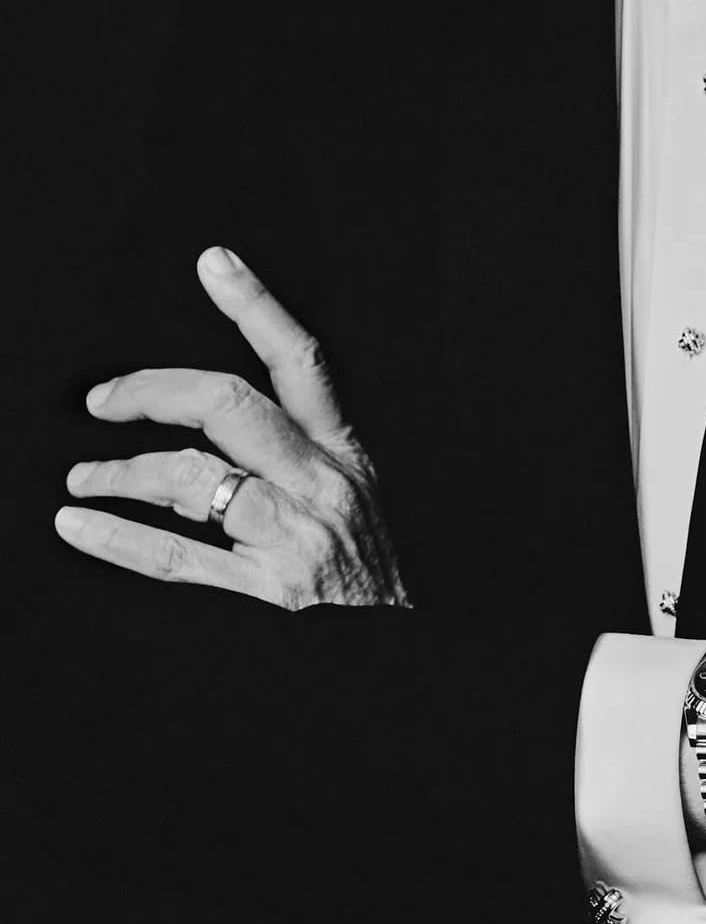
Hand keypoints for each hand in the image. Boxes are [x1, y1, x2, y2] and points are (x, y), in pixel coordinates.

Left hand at [55, 247, 409, 610]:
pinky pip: (176, 557)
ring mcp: (293, 539)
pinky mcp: (268, 596)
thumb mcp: (360, 499)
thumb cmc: (373, 578)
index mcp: (345, 453)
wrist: (407, 660)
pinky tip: (80, 524)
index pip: (301, 360)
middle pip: (230, 406)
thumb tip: (231, 416)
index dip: (257, 305)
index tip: (213, 263)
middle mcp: (321, 485)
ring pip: (193, 478)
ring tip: (82, 476)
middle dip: (154, 391)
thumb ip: (308, 455)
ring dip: (122, 472)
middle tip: (103, 399)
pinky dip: (117, 537)